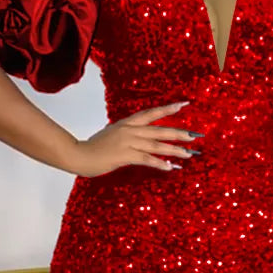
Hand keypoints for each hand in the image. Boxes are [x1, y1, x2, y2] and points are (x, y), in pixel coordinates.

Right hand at [71, 100, 198, 177]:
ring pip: (156, 144)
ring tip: (188, 154)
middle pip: (159, 129)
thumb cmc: (93, 147)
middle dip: (178, 133)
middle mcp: (129, 130)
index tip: (183, 105)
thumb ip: (125, 134)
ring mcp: (127, 142)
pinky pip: (146, 159)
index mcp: (126, 123)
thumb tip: (137, 136)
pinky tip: (170, 167)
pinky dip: (159, 163)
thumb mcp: (111, 134)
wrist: (78, 155)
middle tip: (194, 136)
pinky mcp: (124, 155)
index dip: (167, 109)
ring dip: (173, 150)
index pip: (151, 113)